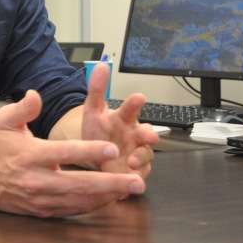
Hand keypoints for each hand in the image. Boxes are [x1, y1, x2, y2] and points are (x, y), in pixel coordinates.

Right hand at [0, 90, 146, 217]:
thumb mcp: (5, 120)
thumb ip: (23, 108)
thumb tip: (36, 95)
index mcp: (31, 154)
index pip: (64, 152)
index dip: (89, 150)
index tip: (112, 148)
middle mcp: (37, 179)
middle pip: (79, 183)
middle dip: (110, 183)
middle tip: (135, 181)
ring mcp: (41, 198)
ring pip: (79, 200)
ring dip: (107, 196)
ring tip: (129, 190)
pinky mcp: (43, 210)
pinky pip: (72, 210)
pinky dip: (93, 206)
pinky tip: (110, 199)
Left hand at [81, 63, 158, 178]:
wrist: (94, 157)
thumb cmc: (98, 131)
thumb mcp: (93, 110)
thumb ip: (97, 89)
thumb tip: (101, 65)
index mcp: (124, 118)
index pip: (131, 108)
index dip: (135, 103)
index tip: (139, 97)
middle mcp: (134, 135)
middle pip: (146, 133)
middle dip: (149, 134)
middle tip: (149, 136)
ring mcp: (137, 153)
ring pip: (147, 155)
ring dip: (142, 157)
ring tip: (132, 161)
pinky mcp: (137, 171)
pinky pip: (142, 174)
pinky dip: (138, 177)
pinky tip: (132, 177)